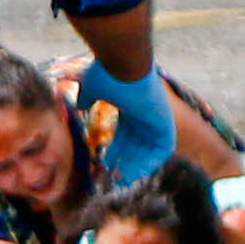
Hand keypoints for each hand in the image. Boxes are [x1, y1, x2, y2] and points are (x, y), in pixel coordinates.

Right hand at [82, 63, 176, 188]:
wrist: (125, 63)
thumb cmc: (108, 74)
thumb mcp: (92, 88)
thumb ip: (87, 98)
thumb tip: (79, 106)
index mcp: (130, 106)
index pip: (125, 133)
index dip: (116, 149)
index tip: (106, 163)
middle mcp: (143, 113)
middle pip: (136, 144)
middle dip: (125, 161)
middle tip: (114, 178)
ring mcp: (156, 117)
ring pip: (148, 147)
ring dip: (137, 164)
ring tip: (123, 180)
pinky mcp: (165, 121)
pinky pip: (163, 147)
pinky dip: (152, 160)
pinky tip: (140, 172)